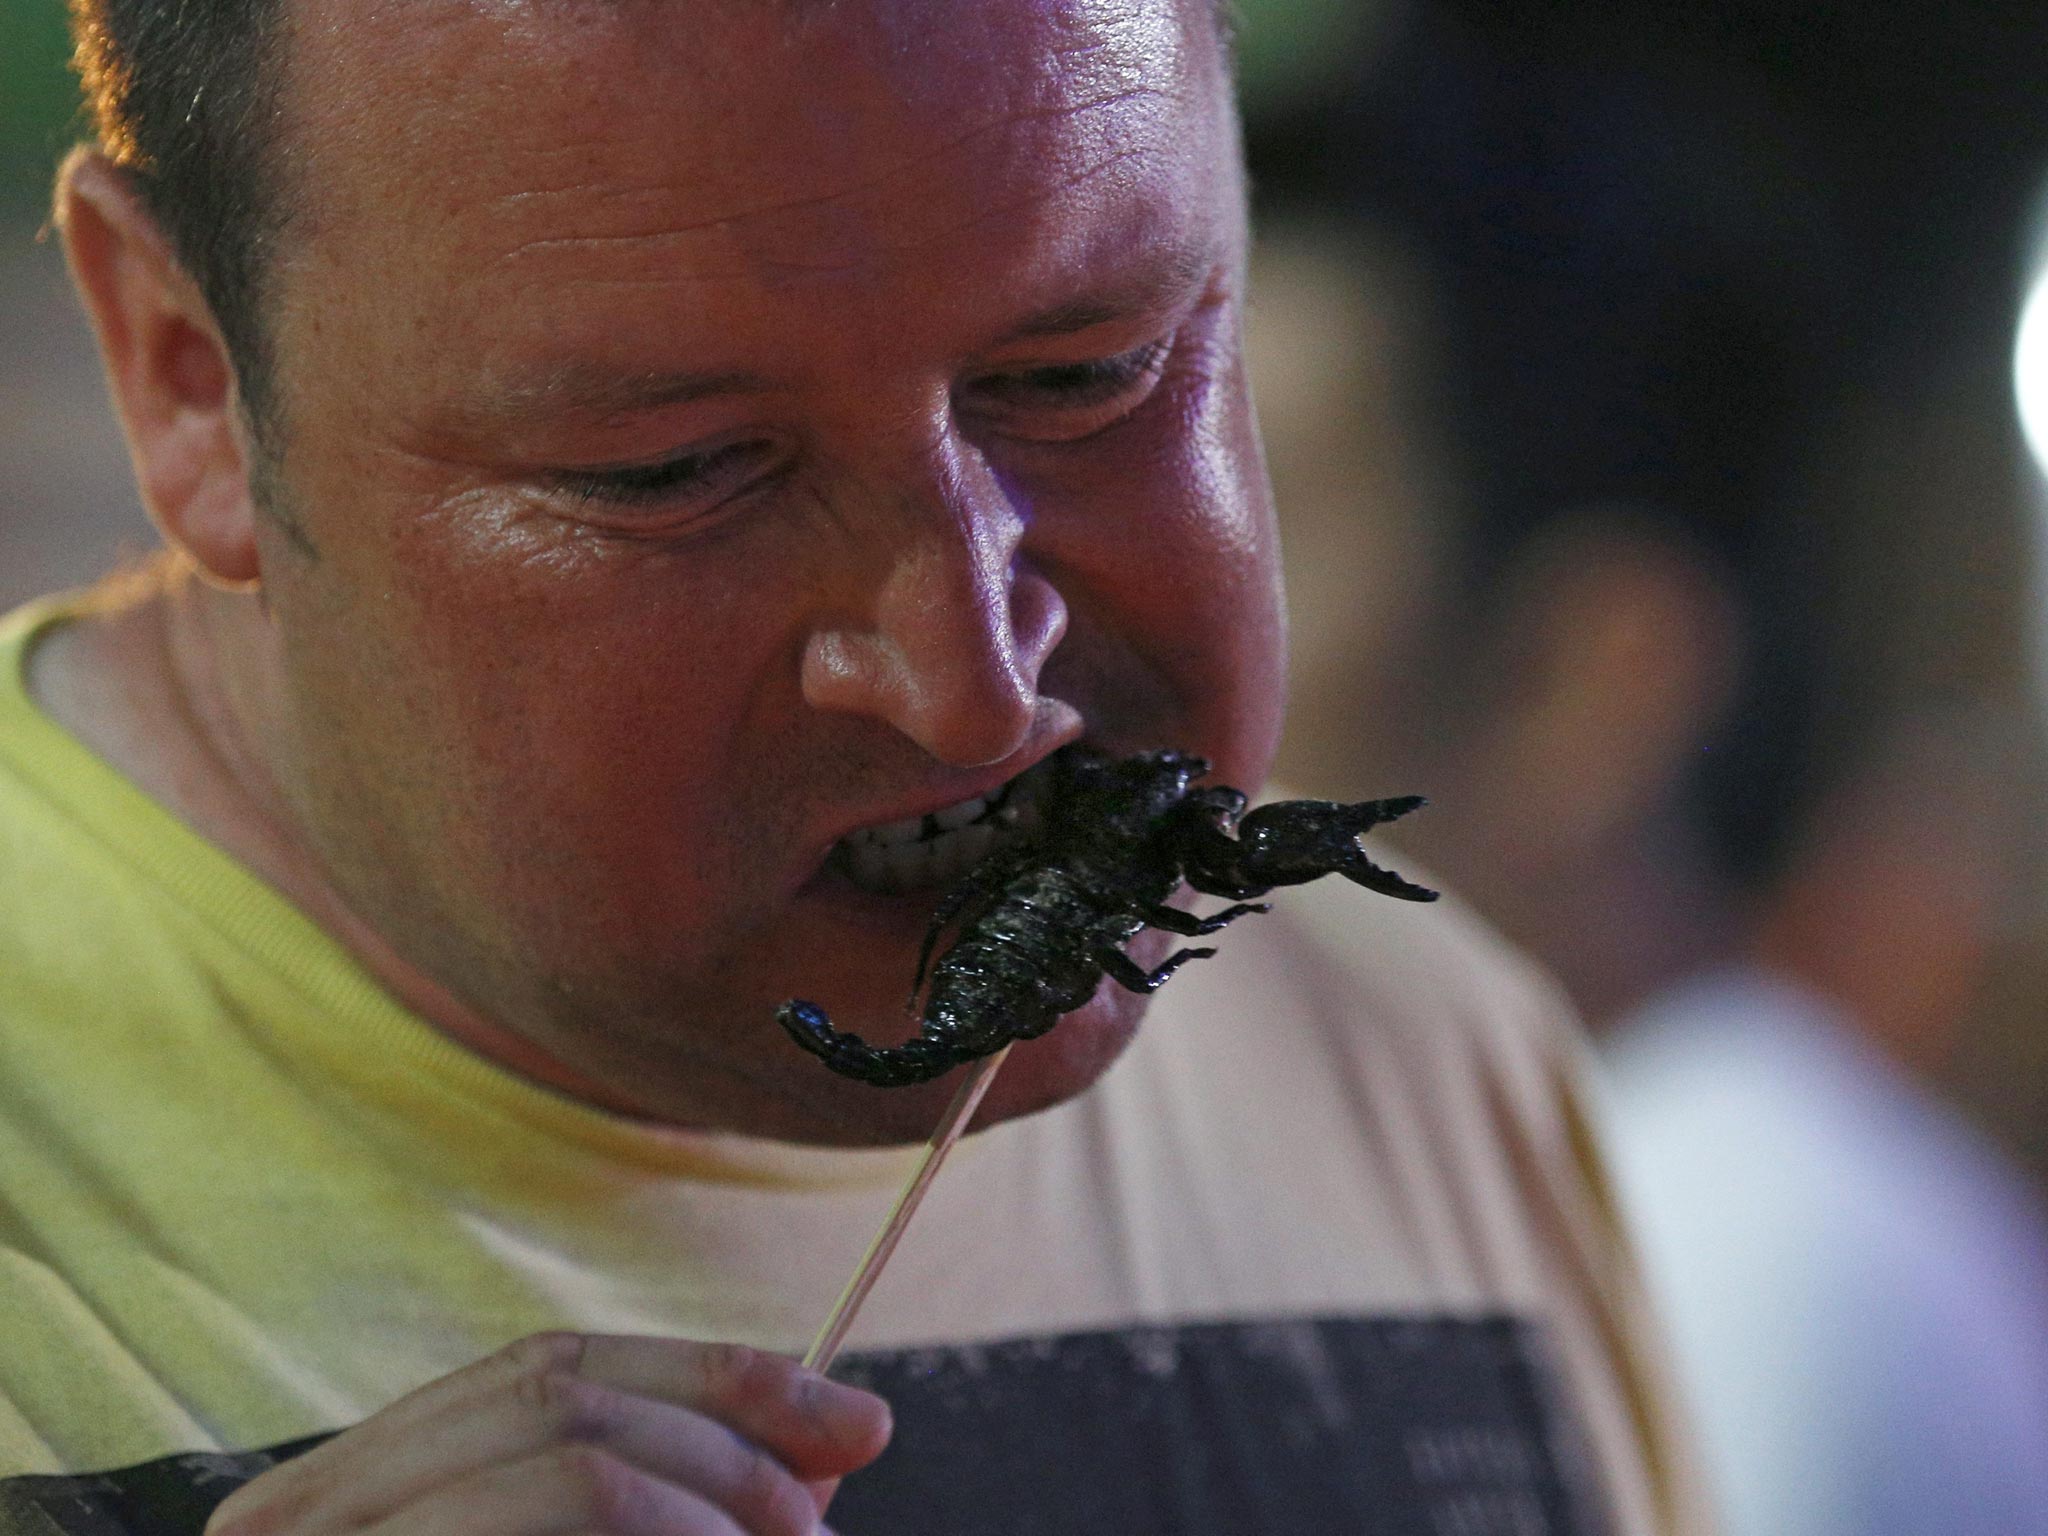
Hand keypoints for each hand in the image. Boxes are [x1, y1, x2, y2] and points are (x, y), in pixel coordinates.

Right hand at [203, 1332, 892, 1535]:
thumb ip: (661, 1508)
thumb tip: (830, 1444)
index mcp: (343, 1492)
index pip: (550, 1369)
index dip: (712, 1377)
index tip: (851, 1418)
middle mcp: (305, 1516)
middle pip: (563, 1401)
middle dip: (724, 1443)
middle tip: (820, 1519)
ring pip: (575, 1472)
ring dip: (711, 1506)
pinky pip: (561, 1528)